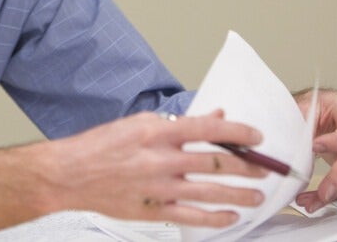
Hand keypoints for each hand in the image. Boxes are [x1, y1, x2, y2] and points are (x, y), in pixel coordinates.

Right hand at [46, 110, 268, 226]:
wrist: (69, 174)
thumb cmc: (101, 145)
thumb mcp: (139, 123)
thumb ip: (177, 123)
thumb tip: (212, 118)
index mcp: (157, 132)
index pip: (207, 129)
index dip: (238, 132)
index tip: (258, 137)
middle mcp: (161, 159)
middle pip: (216, 163)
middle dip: (248, 166)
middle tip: (267, 169)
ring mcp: (158, 188)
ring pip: (211, 192)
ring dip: (240, 193)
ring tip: (258, 195)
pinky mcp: (153, 211)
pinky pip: (192, 217)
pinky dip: (215, 218)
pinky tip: (231, 216)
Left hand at [293, 88, 336, 212]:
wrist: (315, 111)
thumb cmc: (313, 105)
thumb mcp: (304, 105)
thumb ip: (298, 119)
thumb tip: (282, 137)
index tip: (315, 146)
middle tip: (323, 191)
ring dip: (331, 192)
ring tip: (310, 202)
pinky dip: (329, 194)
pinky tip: (315, 201)